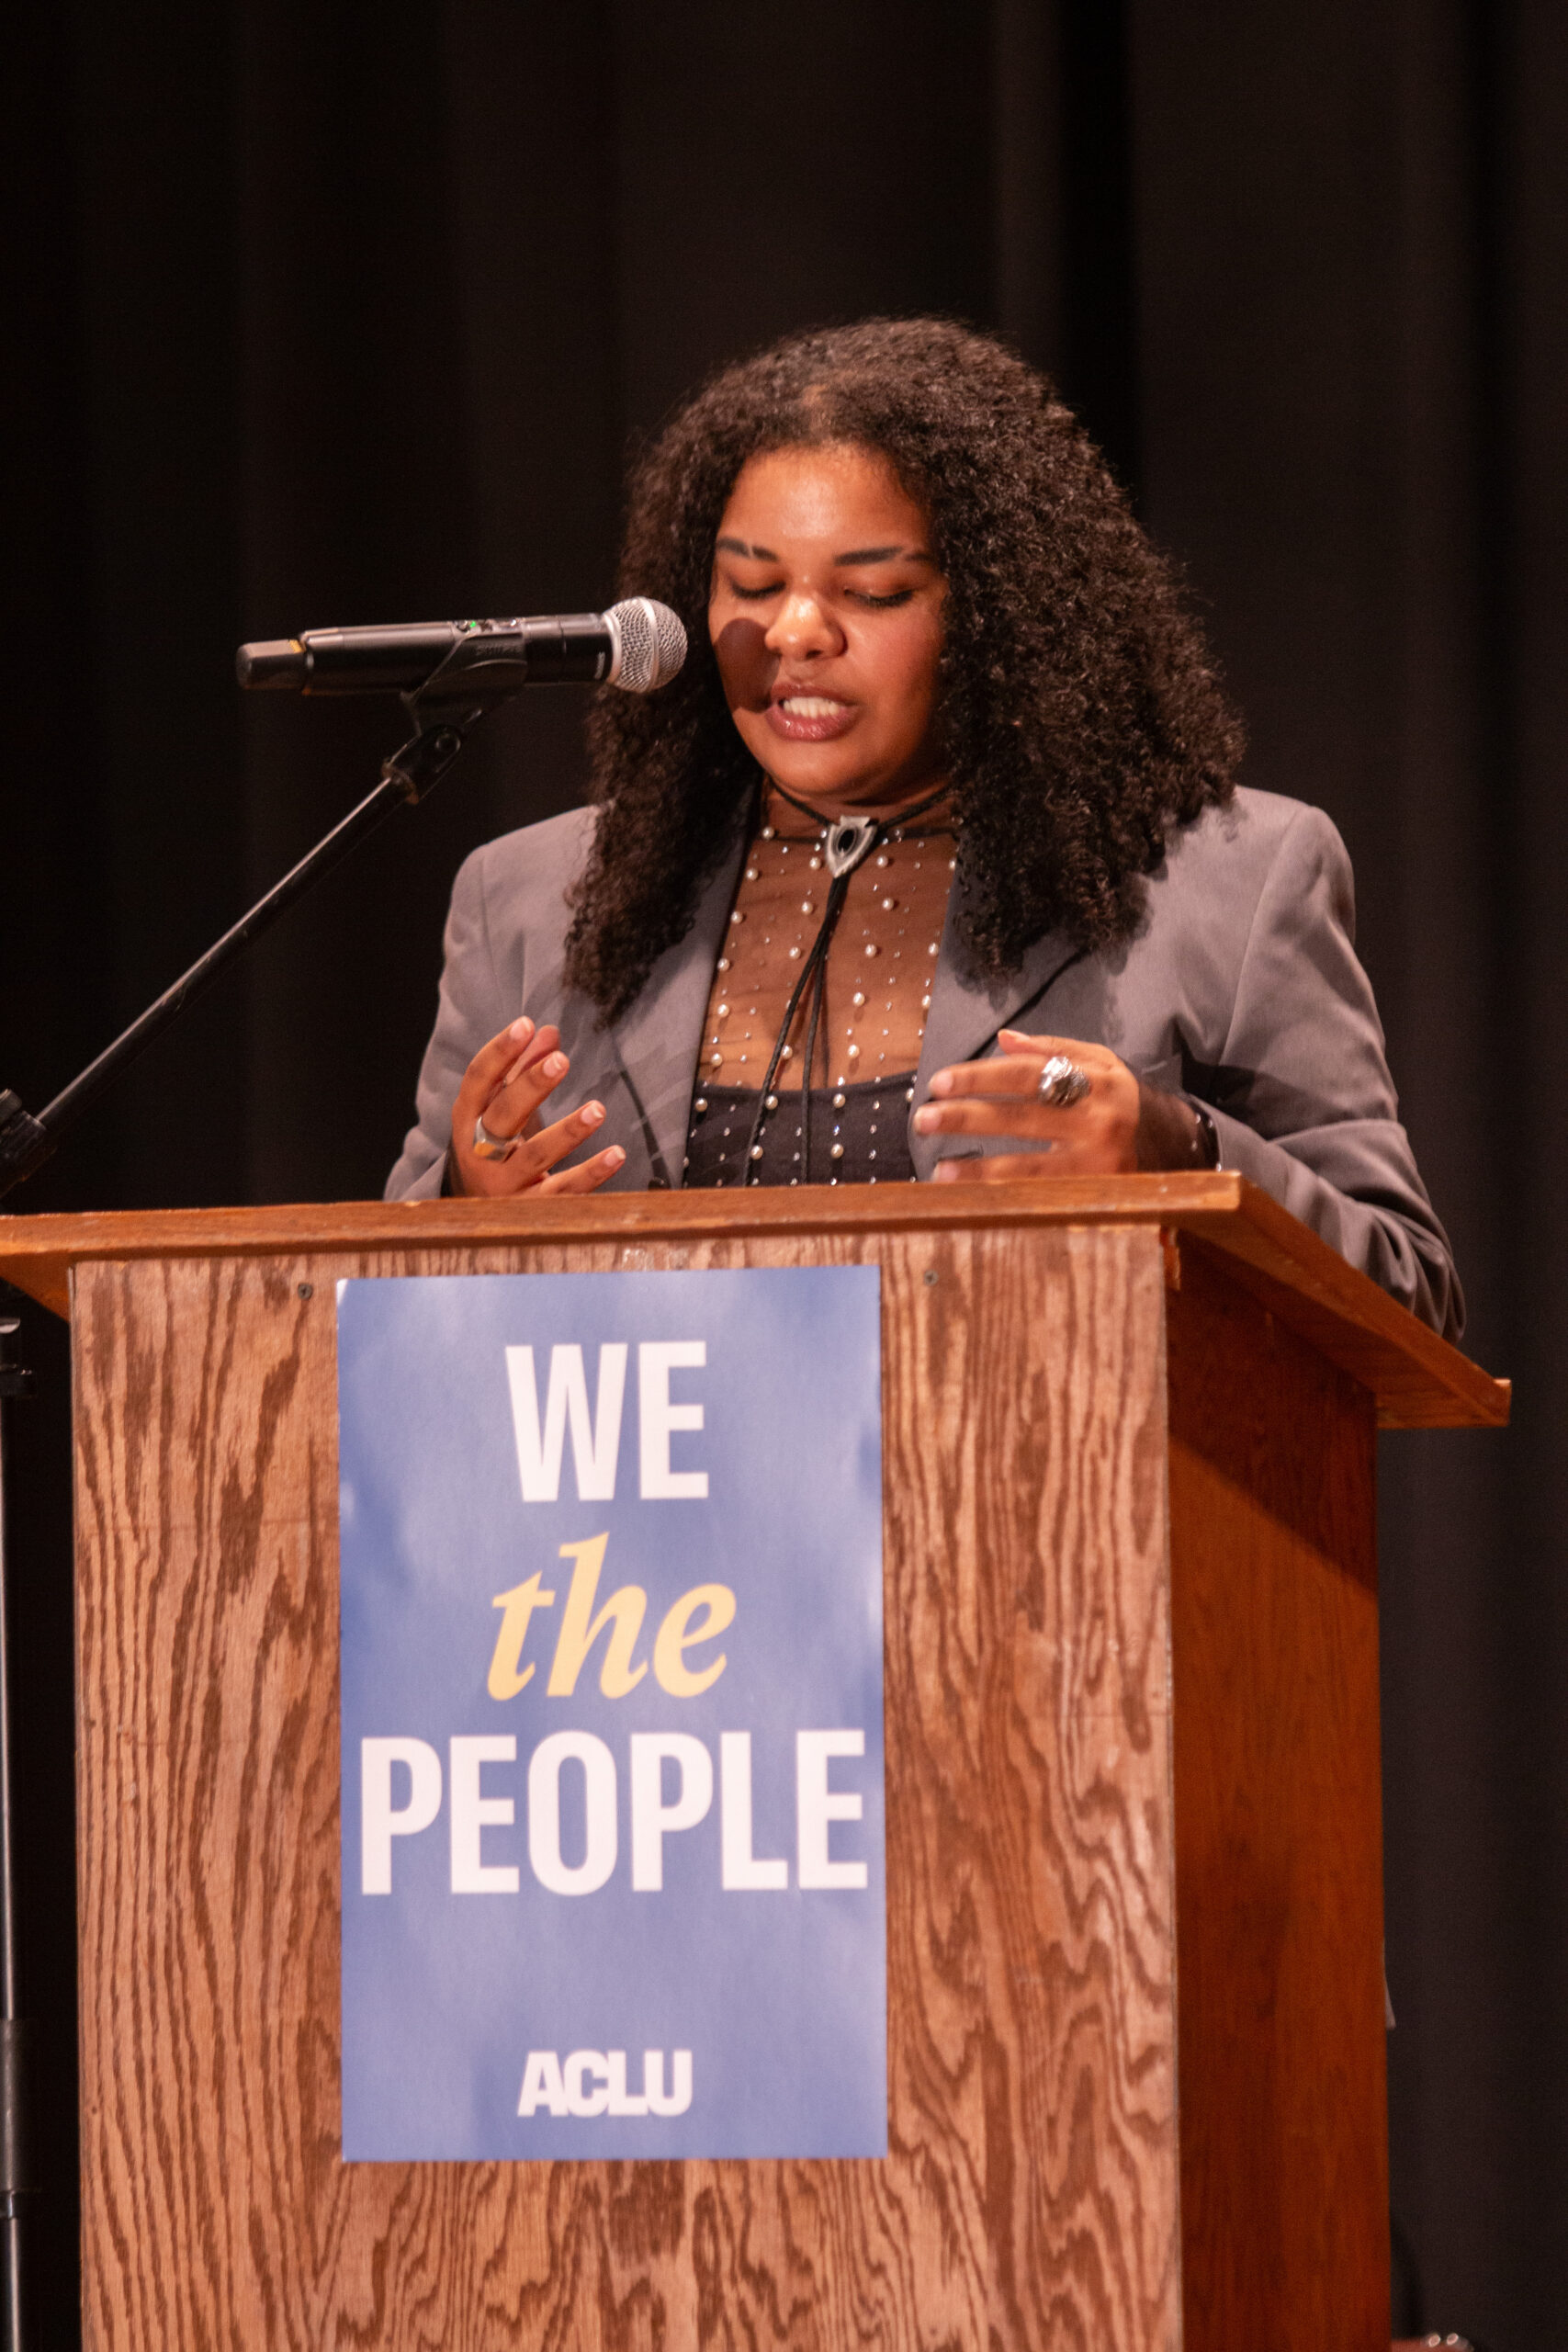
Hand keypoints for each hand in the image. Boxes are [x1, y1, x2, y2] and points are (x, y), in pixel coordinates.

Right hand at [447, 1016, 625, 1197]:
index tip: (525, 1025)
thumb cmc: (493, 1150)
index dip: (499, 1052)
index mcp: (468, 1120)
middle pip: (504, 1116)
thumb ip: (521, 1071)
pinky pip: (564, 1191)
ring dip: (568, 1132)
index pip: (478, 1080)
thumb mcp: (499, 1111)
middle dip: (531, 1087)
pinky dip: (591, 1173)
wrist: (473, 1220)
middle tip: (561, 1061)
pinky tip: (615, 1155)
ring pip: (536, 1156)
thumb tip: (547, 1033)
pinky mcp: (530, 1210)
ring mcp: (504, 1185)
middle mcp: (480, 1152)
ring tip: (598, 1109)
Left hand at [913, 1028, 1200, 1180]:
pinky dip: (1004, 1200)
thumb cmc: (1120, 1101)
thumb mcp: (1100, 1064)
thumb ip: (1052, 1049)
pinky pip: (1040, 1198)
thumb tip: (1001, 1039)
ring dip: (979, 1172)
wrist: (1175, 1147)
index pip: (1028, 1074)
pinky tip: (973, 1202)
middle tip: (925, 1118)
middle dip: (968, 1117)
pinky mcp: (1094, 1198)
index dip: (981, 1077)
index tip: (940, 1083)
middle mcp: (1098, 1121)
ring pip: (1029, 1168)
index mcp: (1095, 1080)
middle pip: (1022, 1117)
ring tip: (939, 1172)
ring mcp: (1097, 1165)